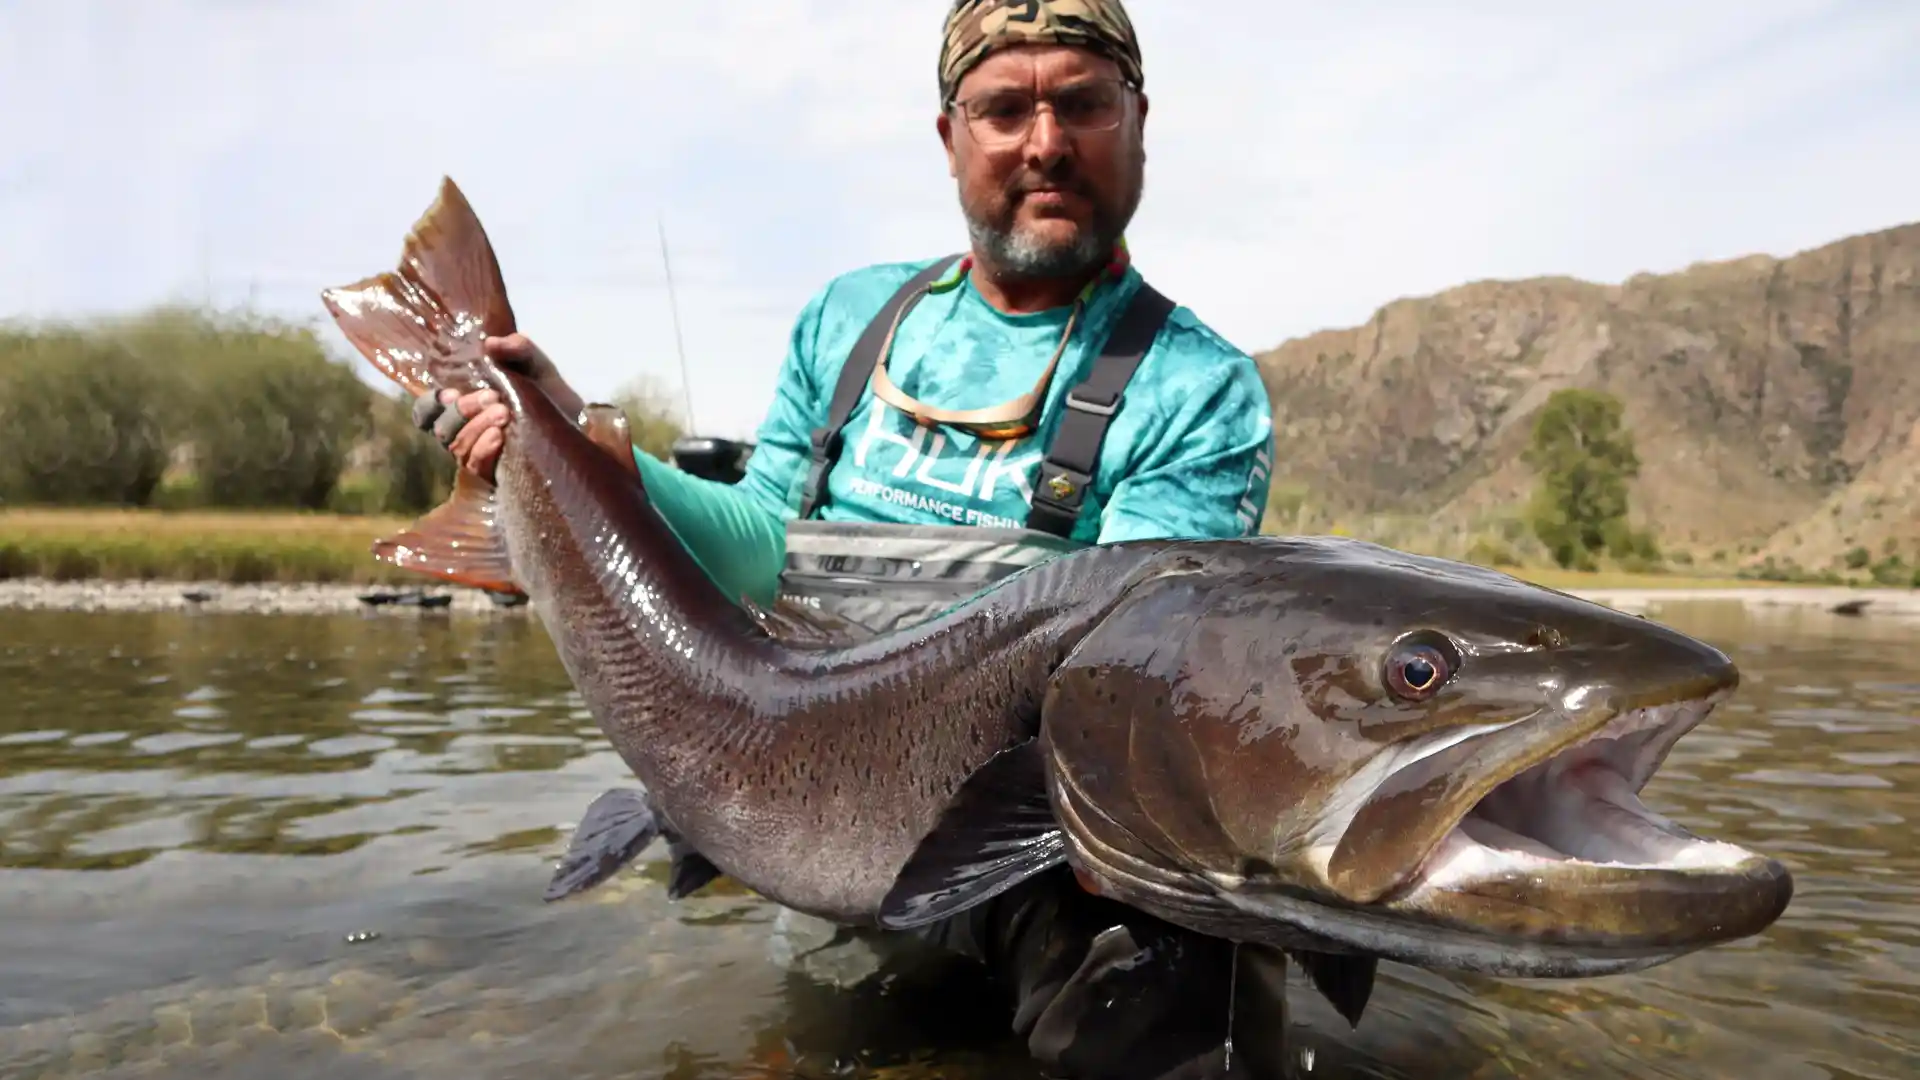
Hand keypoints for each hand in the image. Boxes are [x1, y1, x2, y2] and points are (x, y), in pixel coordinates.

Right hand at [409, 334, 583, 483]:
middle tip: (493, 397)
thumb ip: (517, 349)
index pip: (427, 411)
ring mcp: (478, 453)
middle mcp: (466, 431)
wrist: (580, 428)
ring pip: (456, 446)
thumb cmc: (550, 395)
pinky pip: (475, 465)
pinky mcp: (494, 472)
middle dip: (462, 410)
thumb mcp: (536, 366)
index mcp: (465, 405)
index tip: (449, 393)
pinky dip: (483, 448)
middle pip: (441, 427)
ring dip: (476, 427)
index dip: (428, 404)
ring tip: (504, 413)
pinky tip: (501, 435)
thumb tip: (491, 343)